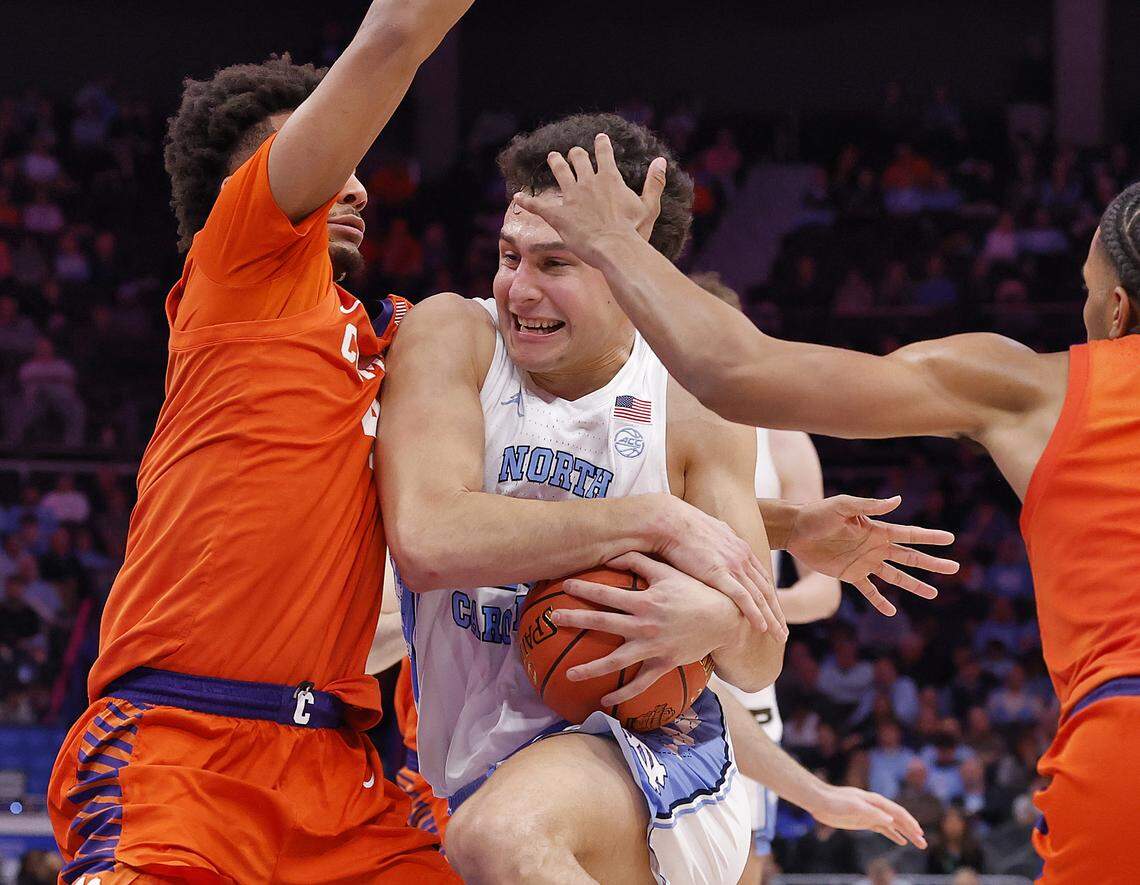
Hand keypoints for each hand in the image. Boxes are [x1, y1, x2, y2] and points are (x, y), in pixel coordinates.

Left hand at [512, 132, 665, 266]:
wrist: (614, 248)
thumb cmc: (634, 230)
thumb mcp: (649, 206)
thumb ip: (654, 182)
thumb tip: (661, 160)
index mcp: (609, 178)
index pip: (604, 153)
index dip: (602, 144)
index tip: (600, 138)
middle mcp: (588, 181)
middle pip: (578, 159)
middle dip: (575, 154)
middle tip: (573, 153)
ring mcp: (571, 196)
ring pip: (559, 173)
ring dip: (555, 163)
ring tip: (552, 158)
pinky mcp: (558, 214)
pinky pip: (539, 205)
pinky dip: (527, 200)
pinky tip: (517, 197)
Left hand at [552, 552, 767, 705]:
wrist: (724, 619)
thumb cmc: (695, 591)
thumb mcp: (669, 572)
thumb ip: (639, 562)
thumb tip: (612, 555)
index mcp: (645, 600)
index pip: (607, 593)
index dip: (584, 588)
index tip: (564, 586)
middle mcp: (645, 624)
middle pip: (602, 622)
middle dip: (576, 619)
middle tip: (553, 619)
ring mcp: (653, 647)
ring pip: (616, 661)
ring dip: (590, 668)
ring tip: (569, 674)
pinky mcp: (663, 664)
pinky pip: (640, 684)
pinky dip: (622, 695)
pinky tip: (604, 702)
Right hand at [650, 494, 785, 634]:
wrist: (670, 521)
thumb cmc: (681, 526)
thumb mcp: (707, 532)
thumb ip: (716, 543)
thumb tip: (713, 548)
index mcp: (739, 547)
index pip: (760, 577)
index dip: (769, 597)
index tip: (774, 612)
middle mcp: (742, 556)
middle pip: (765, 590)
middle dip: (777, 612)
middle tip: (783, 632)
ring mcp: (733, 565)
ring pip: (759, 597)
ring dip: (772, 619)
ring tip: (780, 637)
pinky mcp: (720, 573)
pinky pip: (743, 598)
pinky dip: (755, 614)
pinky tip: (763, 627)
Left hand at [786, 495, 957, 615]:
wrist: (795, 530)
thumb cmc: (817, 513)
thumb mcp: (843, 506)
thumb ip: (869, 506)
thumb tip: (897, 500)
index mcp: (876, 530)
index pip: (909, 534)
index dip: (929, 537)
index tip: (950, 539)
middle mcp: (874, 547)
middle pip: (909, 557)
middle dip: (932, 563)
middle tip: (954, 568)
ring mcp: (864, 562)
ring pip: (895, 576)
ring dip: (914, 584)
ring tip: (934, 593)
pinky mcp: (849, 574)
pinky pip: (868, 590)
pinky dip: (879, 601)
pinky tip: (891, 611)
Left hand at [808, 784, 926, 848]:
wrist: (819, 801)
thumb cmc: (836, 801)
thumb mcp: (854, 806)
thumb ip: (872, 812)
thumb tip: (891, 819)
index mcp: (876, 801)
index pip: (897, 812)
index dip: (909, 822)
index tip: (920, 833)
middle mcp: (876, 807)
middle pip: (899, 819)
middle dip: (912, 831)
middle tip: (924, 844)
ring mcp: (871, 814)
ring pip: (893, 825)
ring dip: (906, 834)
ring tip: (919, 844)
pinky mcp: (864, 821)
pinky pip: (883, 829)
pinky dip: (893, 834)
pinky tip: (901, 841)